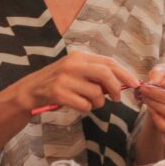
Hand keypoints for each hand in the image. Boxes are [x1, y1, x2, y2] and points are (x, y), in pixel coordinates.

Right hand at [19, 51, 138, 112]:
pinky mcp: (58, 93)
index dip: (125, 73)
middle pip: (105, 74)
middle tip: (117, 98)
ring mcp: (64, 78)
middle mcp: (72, 64)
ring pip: (96, 93)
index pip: (108, 62)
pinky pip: (84, 105)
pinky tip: (78, 106)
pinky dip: (86, 108)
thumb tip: (123, 83)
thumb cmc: (59, 82)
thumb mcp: (76, 71)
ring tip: (89, 102)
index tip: (136, 84)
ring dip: (97, 102)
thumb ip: (96, 74)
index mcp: (80, 56)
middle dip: (115, 88)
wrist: (29, 91)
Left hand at [139, 65, 164, 137]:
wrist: (163, 98)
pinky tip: (150, 110)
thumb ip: (158, 73)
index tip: (161, 82)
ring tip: (145, 98)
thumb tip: (154, 81)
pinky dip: (158, 121)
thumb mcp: (162, 71)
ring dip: (156, 106)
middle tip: (144, 89)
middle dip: (158, 95)